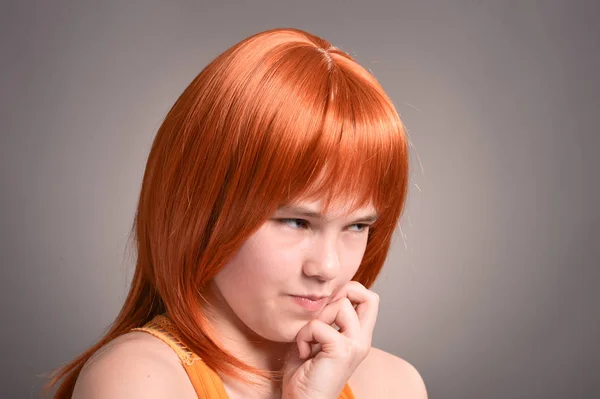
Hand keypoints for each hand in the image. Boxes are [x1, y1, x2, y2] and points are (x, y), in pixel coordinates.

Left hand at [281, 281, 378, 398]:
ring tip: (309, 339)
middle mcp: (362, 340)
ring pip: (342, 304)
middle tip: (321, 316)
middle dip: (342, 294)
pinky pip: (319, 325)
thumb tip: (322, 296)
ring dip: (317, 318)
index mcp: (358, 336)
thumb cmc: (304, 373)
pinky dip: (304, 335)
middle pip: (369, 297)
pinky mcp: (342, 351)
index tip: (325, 307)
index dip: (348, 291)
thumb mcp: (316, 337)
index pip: (368, 299)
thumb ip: (324, 318)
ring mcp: (355, 345)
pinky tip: (303, 352)